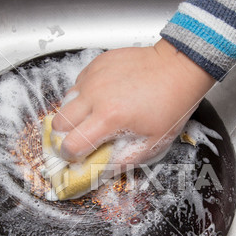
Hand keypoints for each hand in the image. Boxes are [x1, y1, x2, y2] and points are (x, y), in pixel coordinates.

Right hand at [51, 39, 215, 164]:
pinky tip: (100, 99)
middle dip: (65, 135)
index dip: (70, 155)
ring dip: (72, 115)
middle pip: (58, 123)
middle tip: (80, 138)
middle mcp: (96, 96)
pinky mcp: (96, 64)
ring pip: (65, 102)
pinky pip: (77, 84)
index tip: (76, 156)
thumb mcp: (153, 143)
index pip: (71, 144)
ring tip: (91, 117)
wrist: (177, 69)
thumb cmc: (169, 104)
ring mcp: (94, 78)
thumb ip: (123, 161)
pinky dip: (83, 95)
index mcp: (109, 118)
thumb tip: (102, 171)